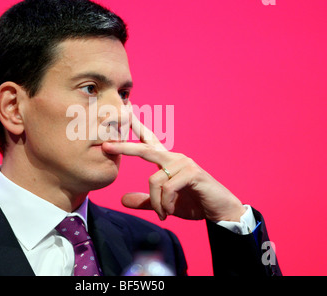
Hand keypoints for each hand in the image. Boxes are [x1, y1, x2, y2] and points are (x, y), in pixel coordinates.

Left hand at [101, 112, 245, 221]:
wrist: (220, 210)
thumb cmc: (194, 203)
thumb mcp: (165, 204)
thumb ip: (146, 201)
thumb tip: (123, 200)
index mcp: (167, 162)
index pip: (149, 140)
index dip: (136, 126)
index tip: (125, 111)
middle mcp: (174, 158)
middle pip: (145, 149)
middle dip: (125, 147)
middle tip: (106, 146)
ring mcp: (183, 164)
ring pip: (154, 180)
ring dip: (156, 203)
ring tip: (162, 215)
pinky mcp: (192, 173)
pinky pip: (168, 188)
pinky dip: (165, 204)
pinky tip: (169, 212)